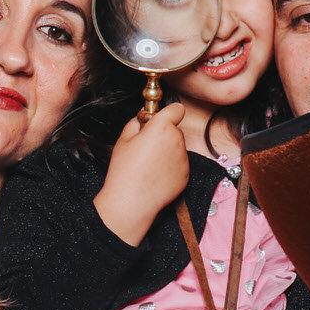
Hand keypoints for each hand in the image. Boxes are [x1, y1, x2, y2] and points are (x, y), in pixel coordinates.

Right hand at [92, 101, 188, 244]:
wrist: (132, 200)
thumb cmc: (124, 170)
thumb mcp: (123, 139)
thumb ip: (136, 122)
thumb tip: (145, 118)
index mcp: (162, 127)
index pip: (176, 109)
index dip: (168, 112)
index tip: (158, 119)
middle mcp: (177, 140)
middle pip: (175, 130)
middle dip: (163, 134)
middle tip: (145, 147)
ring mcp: (184, 158)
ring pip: (177, 147)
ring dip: (167, 151)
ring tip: (149, 165)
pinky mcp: (186, 174)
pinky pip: (179, 164)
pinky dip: (170, 167)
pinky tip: (155, 176)